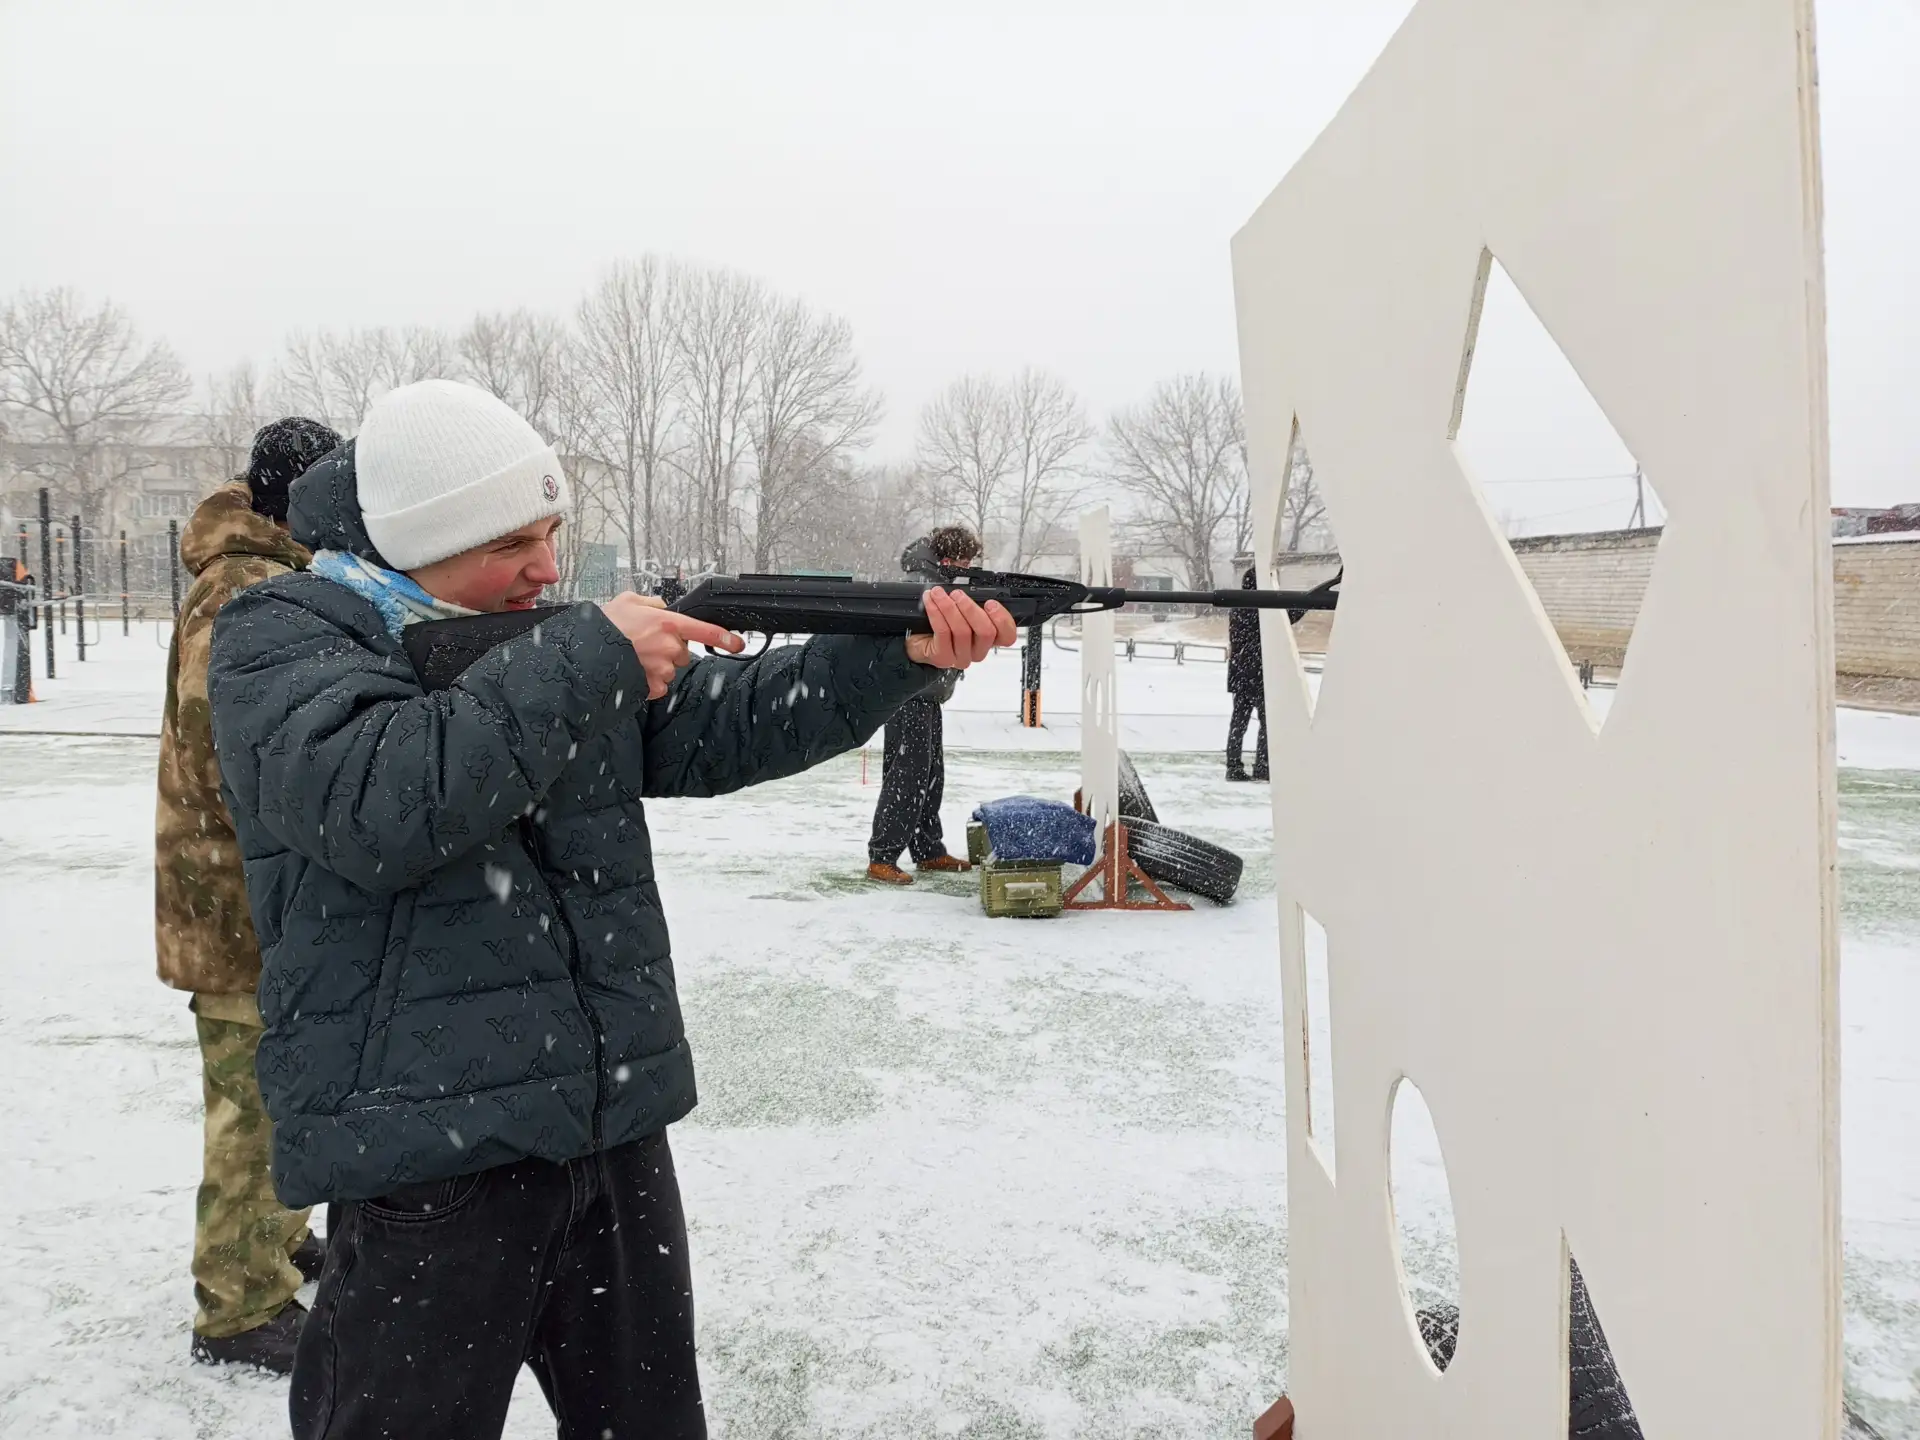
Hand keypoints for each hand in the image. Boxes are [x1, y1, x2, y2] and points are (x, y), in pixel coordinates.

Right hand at [599, 591, 744, 698]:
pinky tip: (633, 669)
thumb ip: (653, 603)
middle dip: (669, 649)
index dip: (726, 639)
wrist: (585, 650)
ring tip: (635, 656)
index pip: (706, 631)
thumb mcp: (629, 600)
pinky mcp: (653, 686)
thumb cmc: (605, 625)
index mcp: (668, 623)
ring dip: (657, 664)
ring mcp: (662, 668)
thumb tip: (664, 606)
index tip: (738, 644)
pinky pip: (659, 684)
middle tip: (644, 643)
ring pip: (670, 669)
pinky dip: (649, 680)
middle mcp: (669, 646)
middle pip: (683, 652)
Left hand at [906, 588, 1017, 669]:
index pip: (1007, 636)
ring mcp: (961, 657)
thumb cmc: (940, 624)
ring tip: (939, 594)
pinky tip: (931, 601)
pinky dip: (936, 612)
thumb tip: (972, 590)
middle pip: (986, 632)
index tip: (990, 603)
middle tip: (958, 595)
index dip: (1002, 619)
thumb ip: (972, 604)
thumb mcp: (961, 611)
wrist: (914, 639)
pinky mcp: (943, 658)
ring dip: (949, 607)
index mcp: (987, 640)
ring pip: (962, 631)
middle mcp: (977, 651)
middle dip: (971, 608)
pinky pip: (943, 632)